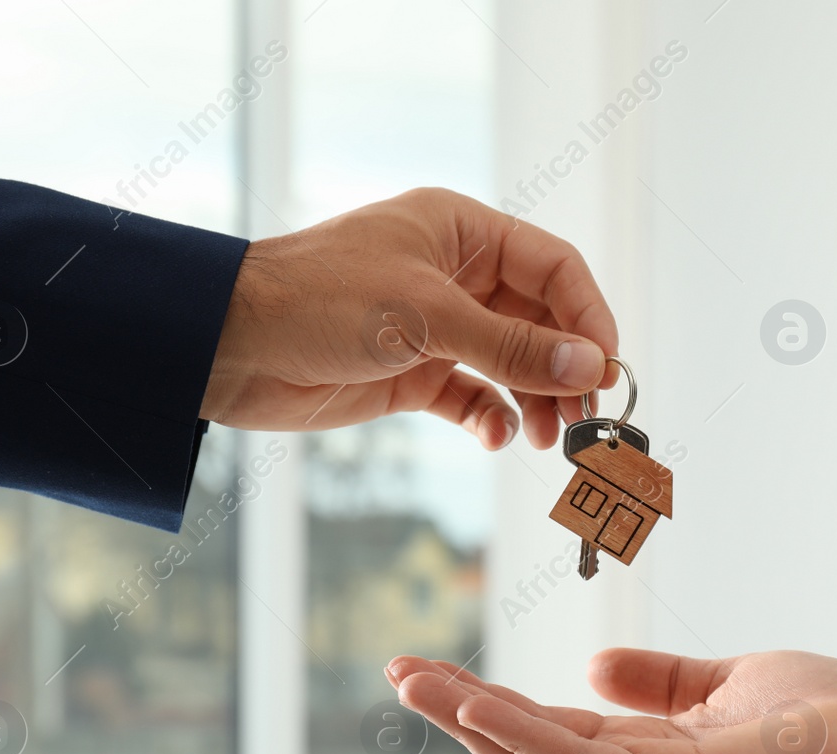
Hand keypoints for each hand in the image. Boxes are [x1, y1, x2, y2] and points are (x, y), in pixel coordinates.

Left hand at [201, 187, 619, 449]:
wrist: (227, 345)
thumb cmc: (317, 301)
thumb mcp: (424, 318)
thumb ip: (511, 347)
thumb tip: (589, 366)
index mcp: (462, 231)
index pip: (554, 268)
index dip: (589, 316)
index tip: (608, 369)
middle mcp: (455, 274)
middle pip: (539, 320)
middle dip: (564, 368)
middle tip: (585, 419)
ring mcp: (434, 325)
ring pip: (510, 362)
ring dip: (534, 399)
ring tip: (547, 438)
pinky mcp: (411, 372)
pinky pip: (472, 395)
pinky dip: (490, 416)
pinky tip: (495, 436)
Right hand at [385, 648, 836, 753]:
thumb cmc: (820, 719)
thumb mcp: (723, 683)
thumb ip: (659, 682)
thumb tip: (592, 670)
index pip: (551, 731)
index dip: (491, 703)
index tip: (438, 670)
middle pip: (526, 751)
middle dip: (459, 713)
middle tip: (398, 673)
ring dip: (468, 721)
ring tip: (411, 682)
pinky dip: (519, 735)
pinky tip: (473, 704)